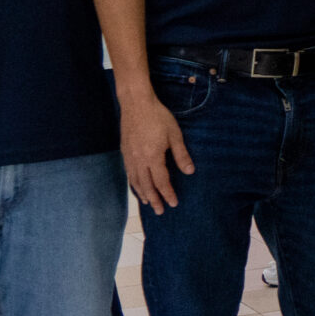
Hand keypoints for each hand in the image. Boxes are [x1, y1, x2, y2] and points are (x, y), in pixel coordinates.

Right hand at [119, 92, 195, 212]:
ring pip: (135, 181)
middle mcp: (139, 160)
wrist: (136, 103)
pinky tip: (137, 186)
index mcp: (152, 157)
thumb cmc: (158, 117)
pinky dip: (133, 183)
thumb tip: (190, 172)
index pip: (161, 182)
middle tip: (161, 211)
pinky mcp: (125, 151)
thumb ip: (181, 155)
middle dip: (155, 199)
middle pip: (147, 185)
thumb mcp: (175, 135)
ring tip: (149, 203)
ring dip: (143, 194)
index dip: (168, 194)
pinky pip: (129, 173)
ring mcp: (130, 156)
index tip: (174, 204)